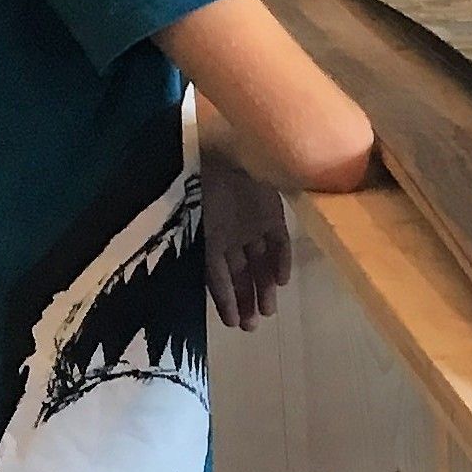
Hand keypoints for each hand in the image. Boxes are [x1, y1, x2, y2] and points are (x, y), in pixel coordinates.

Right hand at [202, 155, 293, 329]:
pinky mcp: (272, 213)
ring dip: (262, 287)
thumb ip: (201, 245)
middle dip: (245, 300)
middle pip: (239, 273)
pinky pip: (278, 243)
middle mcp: (229, 233)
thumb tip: (199, 278)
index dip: (225, 299)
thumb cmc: (201, 179)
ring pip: (258, 263)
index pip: (216, 275)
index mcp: (206, 234)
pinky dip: (281, 262)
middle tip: (251, 327)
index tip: (231, 323)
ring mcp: (251, 224)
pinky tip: (280, 282)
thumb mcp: (190, 214)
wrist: (227, 144)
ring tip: (267, 312)